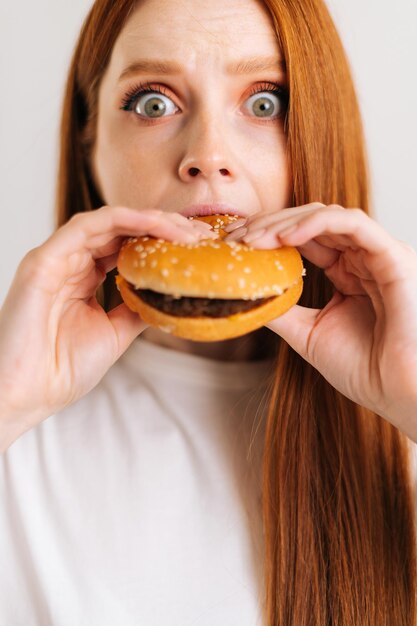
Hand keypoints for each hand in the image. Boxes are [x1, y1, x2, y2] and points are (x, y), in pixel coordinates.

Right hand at [0, 206, 215, 450]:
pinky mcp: (44, 260)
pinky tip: (154, 225)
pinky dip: (124, 220)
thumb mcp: (116, 333)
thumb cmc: (62, 369)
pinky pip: (87, 226)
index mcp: (82, 278)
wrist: (29, 394)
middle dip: (163, 227)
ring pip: (108, 222)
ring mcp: (56, 258)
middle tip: (200, 235)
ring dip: (150, 220)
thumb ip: (137, 308)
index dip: (161, 242)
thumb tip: (169, 295)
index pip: (125, 246)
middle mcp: (69, 263)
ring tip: (184, 231)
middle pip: (121, 230)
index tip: (198, 249)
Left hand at [224, 203, 416, 440]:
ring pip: (328, 216)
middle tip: (236, 236)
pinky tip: (286, 236)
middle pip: (311, 222)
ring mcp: (378, 254)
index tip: (234, 243)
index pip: (304, 239)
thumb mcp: (309, 334)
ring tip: (254, 237)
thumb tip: (243, 296)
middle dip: (270, 224)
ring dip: (286, 222)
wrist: (399, 393)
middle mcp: (362, 258)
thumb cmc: (365, 369)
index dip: (268, 235)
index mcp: (347, 272)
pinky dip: (317, 223)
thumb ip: (281, 311)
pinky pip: (353, 223)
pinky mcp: (392, 256)